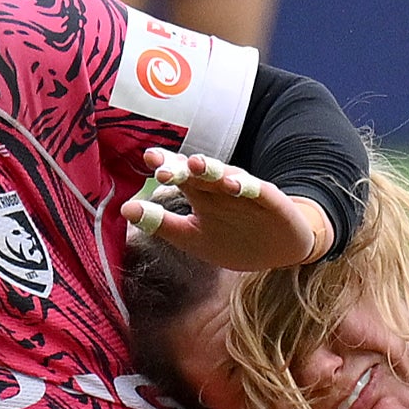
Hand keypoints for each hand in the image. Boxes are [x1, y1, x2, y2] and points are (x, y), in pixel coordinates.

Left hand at [125, 145, 331, 270]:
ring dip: (213, 170)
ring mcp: (247, 193)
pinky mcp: (272, 202)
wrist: (283, 250)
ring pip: (227, 177)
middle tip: (162, 166)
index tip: (149, 159)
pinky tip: (234, 185)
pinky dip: (247, 187)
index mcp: (202, 195)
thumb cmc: (234, 240)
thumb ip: (163, 225)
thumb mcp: (194, 238)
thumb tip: (125, 208)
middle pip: (200, 173)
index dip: (167, 166)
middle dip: (182, 168)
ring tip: (197, 165)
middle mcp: (222, 188)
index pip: (181, 176)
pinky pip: (259, 192)